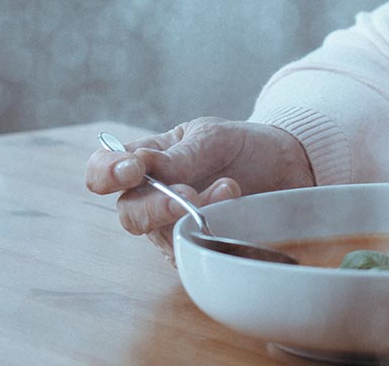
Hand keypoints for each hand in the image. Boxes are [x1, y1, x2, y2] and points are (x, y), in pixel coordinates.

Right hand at [84, 117, 313, 260]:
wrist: (287, 165)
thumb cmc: (241, 146)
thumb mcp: (213, 137)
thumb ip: (180, 154)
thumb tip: (140, 163)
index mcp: (147, 160)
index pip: (102, 170)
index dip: (106, 173)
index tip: (134, 169)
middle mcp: (152, 197)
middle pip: (128, 214)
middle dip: (155, 207)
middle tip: (187, 195)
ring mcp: (174, 227)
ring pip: (162, 236)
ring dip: (193, 215)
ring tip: (230, 188)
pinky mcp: (199, 249)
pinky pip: (193, 252)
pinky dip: (213, 232)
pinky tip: (237, 208)